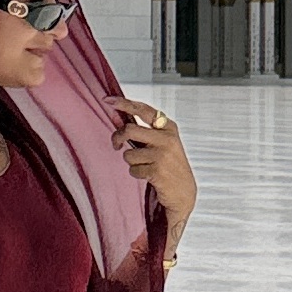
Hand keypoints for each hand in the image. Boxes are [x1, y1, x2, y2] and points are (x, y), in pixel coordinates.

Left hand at [107, 99, 196, 253]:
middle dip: (117, 137)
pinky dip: (137, 173)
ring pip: (128, 153)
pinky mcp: (156, 170)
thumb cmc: (169, 165)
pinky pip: (133, 169)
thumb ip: (144, 132)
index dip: (124, 104)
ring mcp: (162, 154)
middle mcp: (166, 138)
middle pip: (129, 129)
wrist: (183, 191)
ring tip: (145, 166)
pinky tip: (149, 175)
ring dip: (132, 162)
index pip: (143, 109)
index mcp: (168, 127)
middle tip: (116, 145)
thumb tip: (119, 119)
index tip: (108, 100)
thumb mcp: (162, 143)